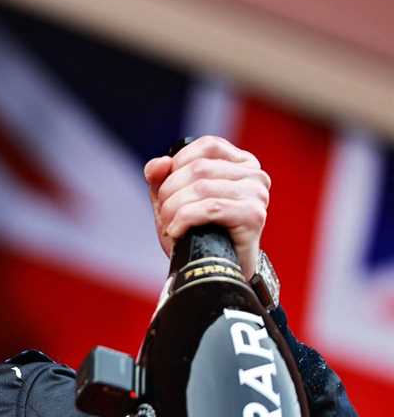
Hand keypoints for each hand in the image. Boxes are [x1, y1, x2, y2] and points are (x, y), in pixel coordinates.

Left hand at [144, 135, 270, 278]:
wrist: (216, 270)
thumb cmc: (198, 232)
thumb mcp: (174, 199)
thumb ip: (161, 178)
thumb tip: (159, 163)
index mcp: (242, 163)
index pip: (207, 146)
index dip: (178, 163)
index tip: (167, 189)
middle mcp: (255, 175)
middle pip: (199, 168)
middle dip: (169, 192)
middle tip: (163, 215)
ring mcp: (257, 195)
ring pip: (201, 187)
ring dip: (173, 209)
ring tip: (169, 225)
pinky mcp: (253, 216)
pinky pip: (209, 208)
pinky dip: (184, 219)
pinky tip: (175, 232)